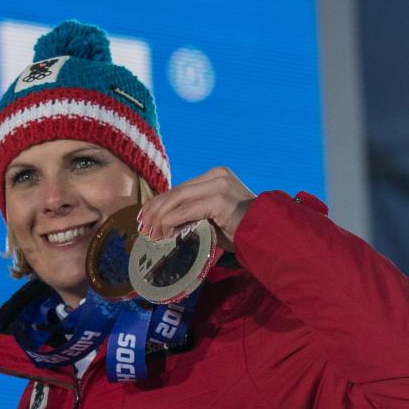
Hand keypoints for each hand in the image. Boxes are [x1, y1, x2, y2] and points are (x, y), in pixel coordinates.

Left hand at [136, 166, 255, 248]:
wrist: (266, 233)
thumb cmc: (240, 229)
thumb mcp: (212, 215)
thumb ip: (193, 211)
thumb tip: (165, 221)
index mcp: (215, 176)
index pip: (179, 188)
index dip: (159, 202)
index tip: (144, 217)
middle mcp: (216, 175)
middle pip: (175, 192)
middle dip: (155, 210)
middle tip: (142, 226)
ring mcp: (219, 185)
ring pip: (177, 199)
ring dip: (159, 218)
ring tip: (151, 233)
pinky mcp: (219, 199)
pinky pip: (186, 210)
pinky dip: (171, 222)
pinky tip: (164, 233)